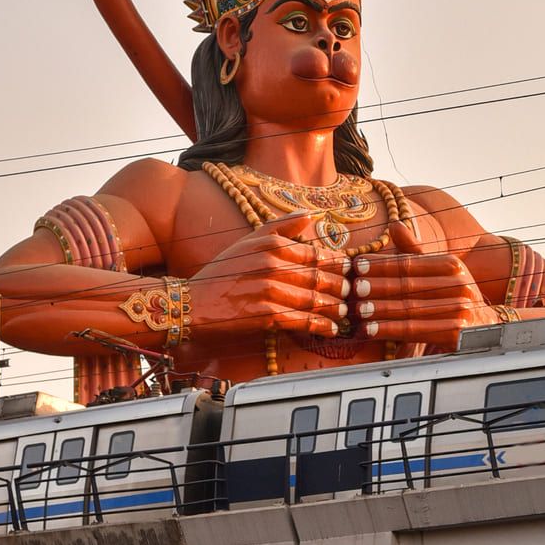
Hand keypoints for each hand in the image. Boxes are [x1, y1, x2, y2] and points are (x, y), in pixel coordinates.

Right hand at [188, 212, 350, 344]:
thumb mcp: (248, 241)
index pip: (315, 252)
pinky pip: (302, 320)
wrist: (191, 302)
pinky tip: (331, 329)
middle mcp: (272, 263)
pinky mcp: (266, 315)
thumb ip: (281, 226)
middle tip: (353, 292)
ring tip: (345, 312)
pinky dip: (320, 325)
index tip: (348, 269)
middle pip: (318, 275)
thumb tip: (312, 215)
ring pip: (314, 298)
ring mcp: (270, 290)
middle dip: (340, 285)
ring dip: (334, 307)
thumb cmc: (221, 272)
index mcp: (270, 243)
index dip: (336, 262)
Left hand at [352, 221, 491, 347]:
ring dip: (379, 309)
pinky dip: (390, 330)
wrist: (486, 328)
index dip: (381, 264)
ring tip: (356, 309)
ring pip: (409, 308)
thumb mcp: (439, 271)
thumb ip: (414, 251)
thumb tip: (394, 224)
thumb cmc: (454, 295)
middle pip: (408, 285)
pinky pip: (415, 330)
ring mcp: (460, 310)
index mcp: (452, 265)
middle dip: (376, 286)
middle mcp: (460, 285)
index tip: (356, 265)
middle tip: (352, 287)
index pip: (410, 263)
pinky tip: (370, 330)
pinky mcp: (456, 334)